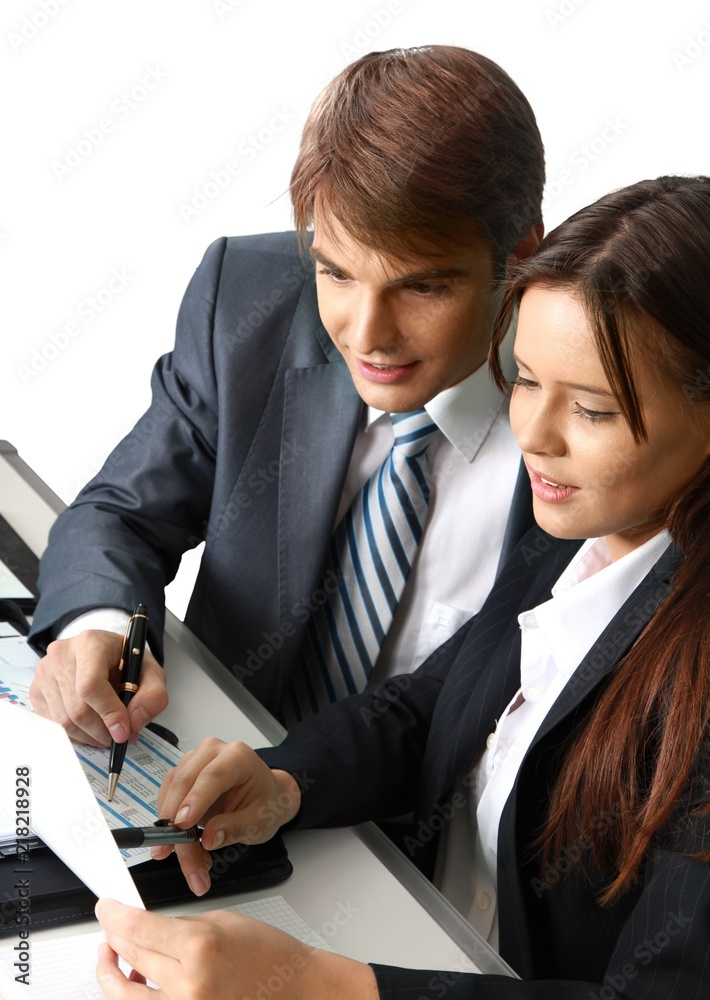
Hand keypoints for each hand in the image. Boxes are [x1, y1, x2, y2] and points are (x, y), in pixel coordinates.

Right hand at [29, 630, 167, 746]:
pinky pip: (53, 724)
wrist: (103, 652)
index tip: (123, 732)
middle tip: (119, 736)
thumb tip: (135, 721)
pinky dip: (74, 734)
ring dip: (89, 736)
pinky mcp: (37, 690)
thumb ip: (153, 695)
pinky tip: (90, 727)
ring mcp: (45, 672)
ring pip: (63, 721)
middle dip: (101, 731)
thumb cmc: (124, 661)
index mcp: (91, 643)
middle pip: (77, 708)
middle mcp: (62, 654)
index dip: (108, 713)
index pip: (91, 685)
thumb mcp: (150, 671)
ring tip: (107, 732)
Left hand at [95, 899, 378, 999]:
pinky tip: (137, 981)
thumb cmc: (269, 955)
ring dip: (112, 975)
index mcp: (199, 947)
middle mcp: (189, 985)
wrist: (296, 990)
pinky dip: (134, 996)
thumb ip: (179, 926)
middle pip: (128, 960)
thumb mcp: (223, 922)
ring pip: (126, 997)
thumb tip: (143, 927)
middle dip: (111, 940)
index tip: (104, 908)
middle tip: (107, 927)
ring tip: (112, 959)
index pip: (136, 929)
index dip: (112, 916)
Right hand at [151, 738, 300, 895]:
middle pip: (185, 783)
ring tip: (190, 863)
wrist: (266, 796)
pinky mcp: (182, 776)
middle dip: (174, 823)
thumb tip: (209, 839)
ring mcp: (194, 761)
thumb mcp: (258, 821)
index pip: (213, 775)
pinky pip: (167, 801)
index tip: (181, 825)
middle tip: (167, 853)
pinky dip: (171, 828)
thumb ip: (234, 828)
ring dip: (171, 831)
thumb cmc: (265, 802)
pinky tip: (186, 849)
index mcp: (238, 756)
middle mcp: (212, 752)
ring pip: (171, 794)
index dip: (195, 800)